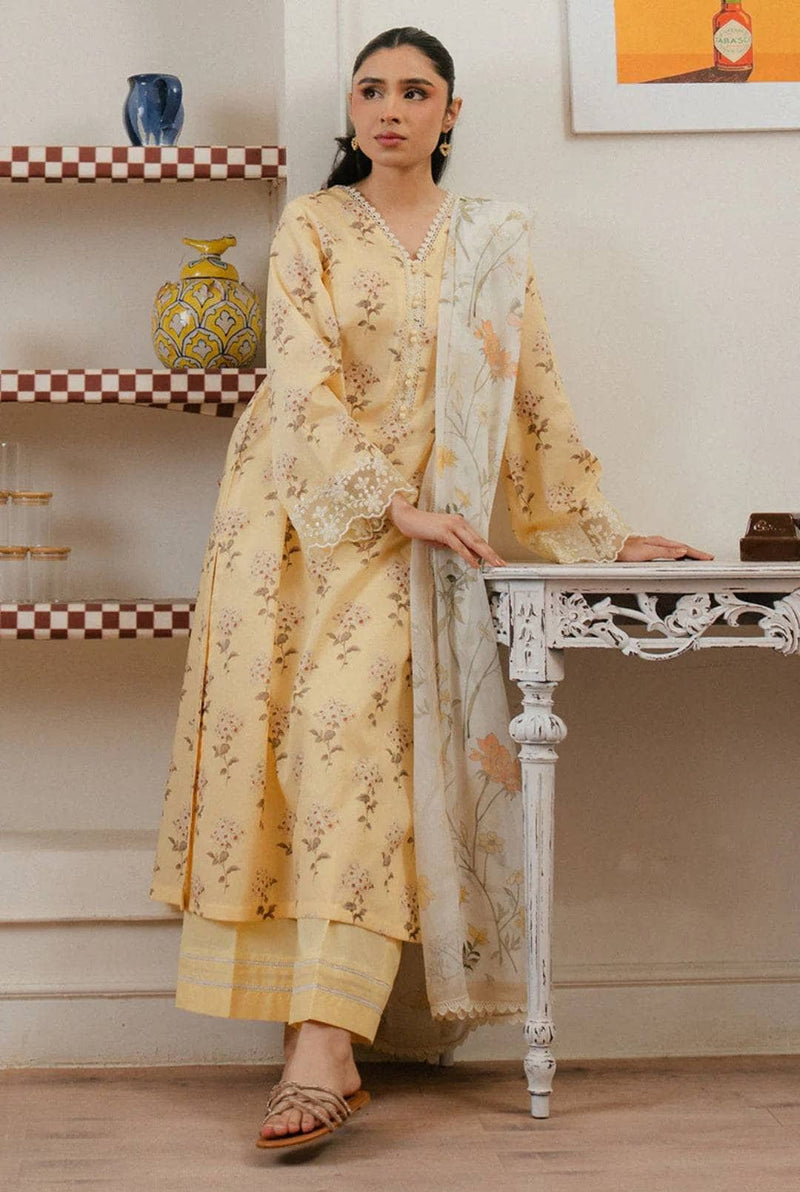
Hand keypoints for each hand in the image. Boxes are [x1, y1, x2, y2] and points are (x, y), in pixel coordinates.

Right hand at [388, 494, 505, 568]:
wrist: (408, 517)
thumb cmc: (422, 527)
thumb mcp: (441, 537)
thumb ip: (454, 544)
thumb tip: (466, 554)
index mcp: (460, 522)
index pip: (477, 538)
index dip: (488, 549)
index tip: (496, 558)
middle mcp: (459, 522)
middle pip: (479, 540)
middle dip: (492, 553)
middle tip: (501, 563)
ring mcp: (452, 526)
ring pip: (473, 543)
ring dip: (485, 555)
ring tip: (494, 564)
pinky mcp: (444, 532)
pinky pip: (459, 546)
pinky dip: (468, 556)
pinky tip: (475, 563)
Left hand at [616, 534, 713, 561]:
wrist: (611, 548)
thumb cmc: (625, 550)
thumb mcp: (647, 553)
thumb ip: (665, 552)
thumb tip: (682, 551)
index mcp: (660, 542)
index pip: (684, 548)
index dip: (697, 553)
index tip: (709, 557)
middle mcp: (659, 542)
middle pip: (683, 547)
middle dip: (697, 552)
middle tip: (709, 557)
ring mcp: (655, 546)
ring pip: (677, 549)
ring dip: (689, 553)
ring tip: (698, 557)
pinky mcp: (651, 550)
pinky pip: (670, 551)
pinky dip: (678, 554)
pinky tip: (679, 557)